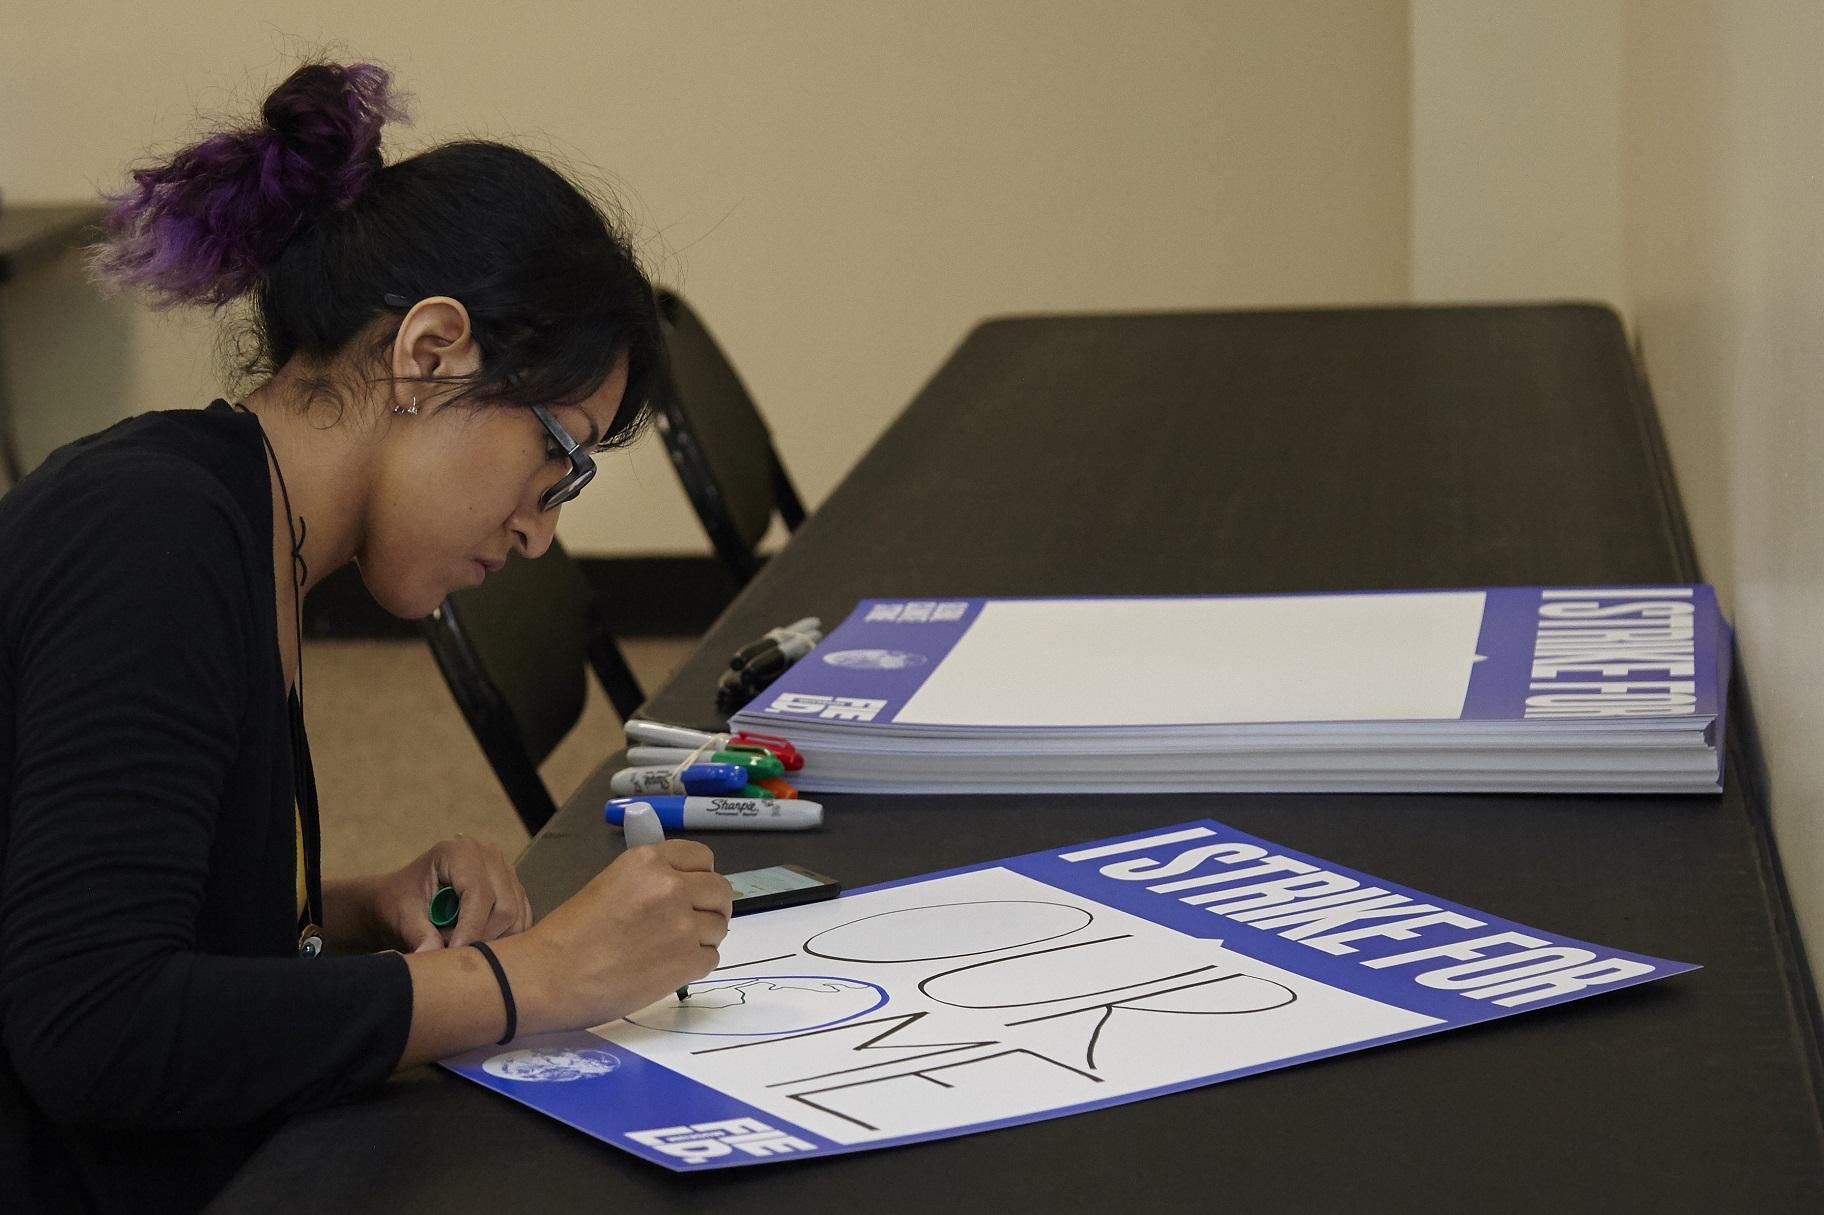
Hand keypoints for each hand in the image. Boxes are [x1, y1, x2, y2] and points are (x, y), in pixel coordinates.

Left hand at [370, 835, 534, 952]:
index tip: (455, 955)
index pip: (479, 893)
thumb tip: (431, 956)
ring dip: (492, 941)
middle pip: (504, 907)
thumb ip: (419, 935)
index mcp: (459, 852)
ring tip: (459, 943)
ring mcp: (506, 871)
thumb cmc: (400, 902)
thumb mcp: (403, 917)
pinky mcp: (515, 889)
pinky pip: (522, 922)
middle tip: (452, 952)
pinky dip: (503, 940)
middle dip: (481, 938)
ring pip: (517, 918)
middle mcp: (489, 855)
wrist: (404, 898)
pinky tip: (477, 942)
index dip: (471, 929)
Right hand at [514, 840, 732, 1031]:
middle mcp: (670, 886)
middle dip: (711, 906)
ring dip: (703, 938)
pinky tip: (667, 967)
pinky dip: (695, 964)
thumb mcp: (613, 884)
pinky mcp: (686, 961)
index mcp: (648, 861)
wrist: (550, 976)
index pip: (702, 857)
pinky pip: (711, 958)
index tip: (696, 890)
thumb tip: (686, 889)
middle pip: (720, 890)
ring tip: (671, 949)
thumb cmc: (570, 935)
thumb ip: (652, 880)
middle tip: (694, 922)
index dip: (701, 876)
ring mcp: (682, 925)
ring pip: (719, 927)